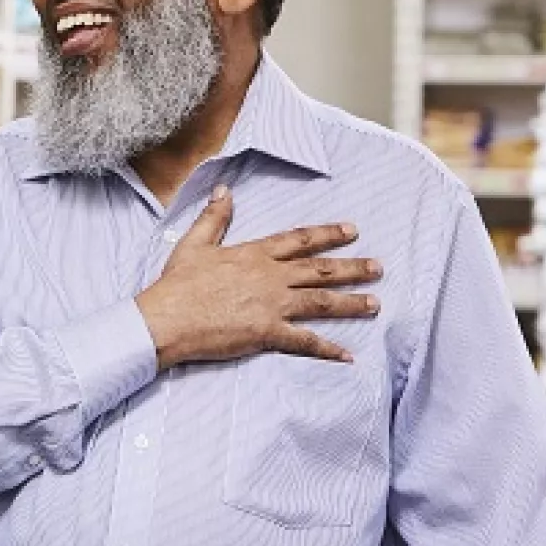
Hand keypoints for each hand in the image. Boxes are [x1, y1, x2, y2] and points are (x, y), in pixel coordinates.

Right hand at [135, 187, 381, 369]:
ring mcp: (272, 306)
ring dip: (351, 303)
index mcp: (254, 255)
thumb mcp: (194, 244)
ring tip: (375, 303)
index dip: (327, 234)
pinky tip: (347, 355)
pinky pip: (304, 341)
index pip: (299, 240)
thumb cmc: (177, 284)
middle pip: (320, 270)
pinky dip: (327, 349)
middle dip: (352, 267)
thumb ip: (214, 217)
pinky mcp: (267, 333)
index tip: (352, 230)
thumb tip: (225, 190)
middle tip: (378, 267)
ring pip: (321, 302)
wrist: (166, 319)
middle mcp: (270, 277)